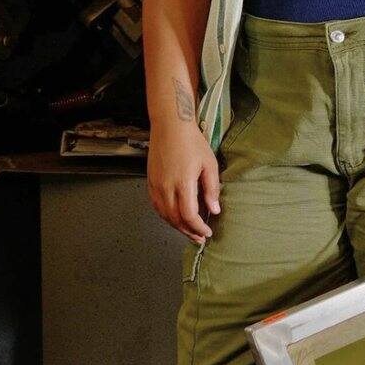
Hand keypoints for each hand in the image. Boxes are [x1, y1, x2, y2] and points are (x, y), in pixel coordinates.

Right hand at [149, 117, 222, 240]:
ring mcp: (155, 185)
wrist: (170, 126)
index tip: (207, 233)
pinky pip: (156, 206)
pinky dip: (166, 216)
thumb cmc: (192, 142)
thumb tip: (214, 210)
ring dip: (176, 226)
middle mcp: (166, 187)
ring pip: (164, 215)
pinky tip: (174, 218)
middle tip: (200, 238)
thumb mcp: (209, 164)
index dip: (198, 228)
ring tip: (189, 232)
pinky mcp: (150, 182)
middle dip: (188, 231)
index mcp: (182, 183)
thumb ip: (211, 189)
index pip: (189, 215)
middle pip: (175, 219)